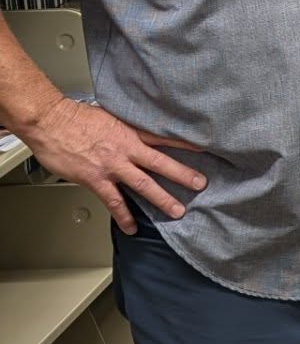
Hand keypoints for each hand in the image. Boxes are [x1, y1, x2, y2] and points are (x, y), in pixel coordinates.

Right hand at [23, 96, 205, 233]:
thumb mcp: (110, 115)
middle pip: (161, 163)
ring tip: (177, 210)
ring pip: (143, 184)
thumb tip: (135, 132)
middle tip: (201, 184)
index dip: (185, 144)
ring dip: (162, 198)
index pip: (164, 138)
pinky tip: (132, 227)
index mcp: (130, 132)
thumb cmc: (75, 116)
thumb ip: (125, 127)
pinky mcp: (96, 179)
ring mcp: (112, 166)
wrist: (51, 121)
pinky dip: (124, 216)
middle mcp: (126, 149)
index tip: (204, 150)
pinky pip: (114, 201)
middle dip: (183, 175)